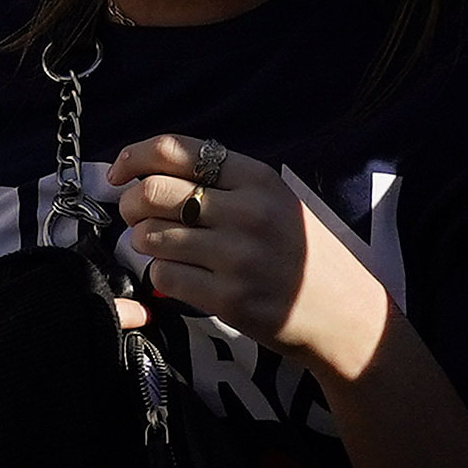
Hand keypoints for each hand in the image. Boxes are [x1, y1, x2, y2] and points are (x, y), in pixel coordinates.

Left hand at [113, 135, 396, 382]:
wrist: (348, 317)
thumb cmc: (302, 255)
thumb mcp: (276, 201)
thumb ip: (222, 183)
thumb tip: (144, 172)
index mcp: (258, 180)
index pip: (174, 150)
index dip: (132, 157)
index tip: (118, 173)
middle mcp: (248, 213)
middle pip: (152, 192)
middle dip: (130, 204)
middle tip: (135, 217)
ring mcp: (239, 257)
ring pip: (151, 236)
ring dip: (143, 242)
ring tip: (161, 248)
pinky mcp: (231, 299)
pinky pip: (164, 276)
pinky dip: (160, 276)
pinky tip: (180, 277)